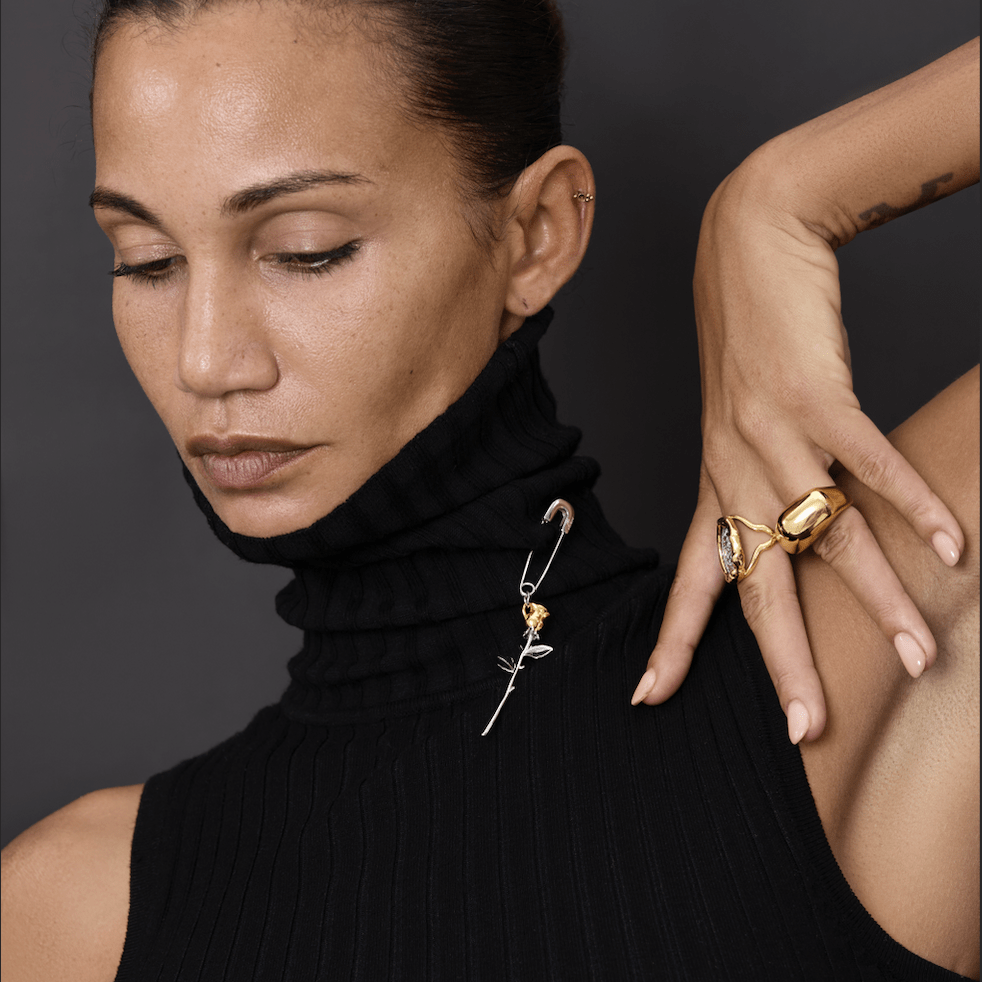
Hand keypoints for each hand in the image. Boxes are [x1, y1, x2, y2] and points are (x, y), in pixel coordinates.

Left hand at [631, 157, 964, 741]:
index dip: (671, 640)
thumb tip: (804, 542)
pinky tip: (952, 547)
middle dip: (784, 659)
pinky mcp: (816, 395)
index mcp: (715, 485)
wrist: (747, 251)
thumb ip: (763, 486)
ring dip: (880, 598)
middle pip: (758, 581)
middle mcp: (735, 470)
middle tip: (810, 727)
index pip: (690, 579)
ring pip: (827, 535)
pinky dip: (911, 505)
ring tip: (922, 655)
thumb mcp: (741, 429)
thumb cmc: (751, 352)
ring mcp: (772, 435)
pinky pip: (866, 463)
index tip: (649, 696)